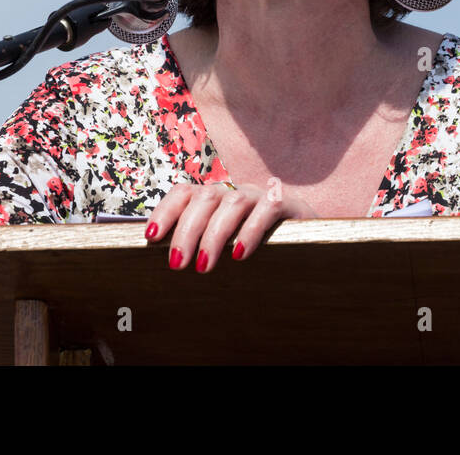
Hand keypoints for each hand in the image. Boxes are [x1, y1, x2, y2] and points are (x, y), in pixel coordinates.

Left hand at [144, 180, 318, 272]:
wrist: (309, 246)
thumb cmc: (258, 252)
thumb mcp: (225, 250)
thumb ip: (200, 251)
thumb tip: (169, 267)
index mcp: (214, 200)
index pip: (183, 193)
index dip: (165, 211)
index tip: (150, 237)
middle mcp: (234, 192)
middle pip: (204, 197)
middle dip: (186, 231)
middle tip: (177, 264)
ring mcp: (260, 195)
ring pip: (232, 203)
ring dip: (214, 234)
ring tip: (204, 266)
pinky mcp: (288, 203)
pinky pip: (268, 209)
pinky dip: (251, 230)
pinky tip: (240, 255)